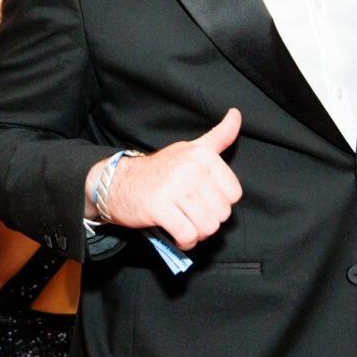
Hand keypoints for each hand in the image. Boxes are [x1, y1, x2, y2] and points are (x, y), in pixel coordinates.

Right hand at [103, 108, 242, 249]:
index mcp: (202, 155)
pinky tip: (176, 235)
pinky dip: (184, 242)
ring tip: (184, 224)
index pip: (233, 194)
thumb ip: (218, 136)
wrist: (119, 182)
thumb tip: (237, 114)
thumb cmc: (159, 169)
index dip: (219, 203)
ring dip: (196, 234)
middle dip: (207, 220)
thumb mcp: (190, 149)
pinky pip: (188, 235)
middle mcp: (191, 168)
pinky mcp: (160, 207)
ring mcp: (176, 187)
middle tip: (190, 214)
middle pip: (222, 213)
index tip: (202, 199)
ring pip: (207, 227)